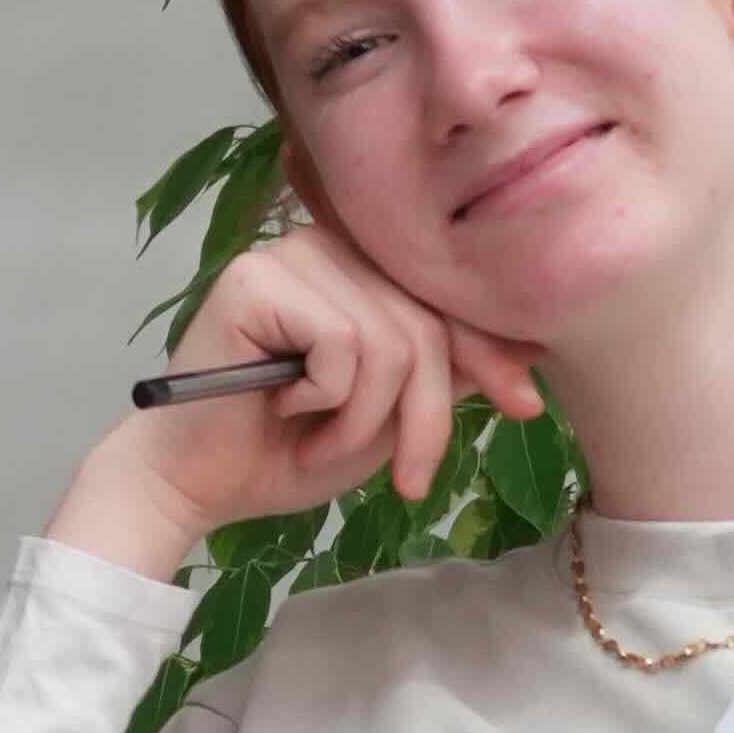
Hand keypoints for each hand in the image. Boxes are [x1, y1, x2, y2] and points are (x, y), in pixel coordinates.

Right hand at [47, 218, 542, 590]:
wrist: (199, 484)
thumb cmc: (286, 451)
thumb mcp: (389, 415)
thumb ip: (445, 374)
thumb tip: (534, 348)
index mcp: (362, 270)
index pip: (447, 300)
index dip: (490, 353)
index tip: (524, 406)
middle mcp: (330, 248)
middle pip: (427, 324)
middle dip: (424, 415)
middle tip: (404, 478)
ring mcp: (290, 256)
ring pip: (391, 340)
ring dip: (365, 418)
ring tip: (319, 437)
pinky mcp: (256, 279)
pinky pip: (343, 344)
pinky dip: (326, 399)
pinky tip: (284, 408)